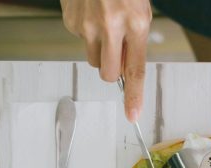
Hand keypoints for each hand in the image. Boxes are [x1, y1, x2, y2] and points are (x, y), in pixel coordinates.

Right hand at [61, 0, 151, 121]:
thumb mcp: (140, 9)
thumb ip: (136, 40)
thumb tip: (127, 69)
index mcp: (136, 23)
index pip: (135, 70)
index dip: (133, 96)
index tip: (132, 114)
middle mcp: (110, 26)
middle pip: (108, 73)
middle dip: (113, 70)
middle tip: (117, 52)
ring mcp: (87, 24)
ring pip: (92, 59)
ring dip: (100, 50)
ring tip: (104, 24)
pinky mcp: (70, 20)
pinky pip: (80, 39)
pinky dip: (86, 31)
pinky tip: (91, 12)